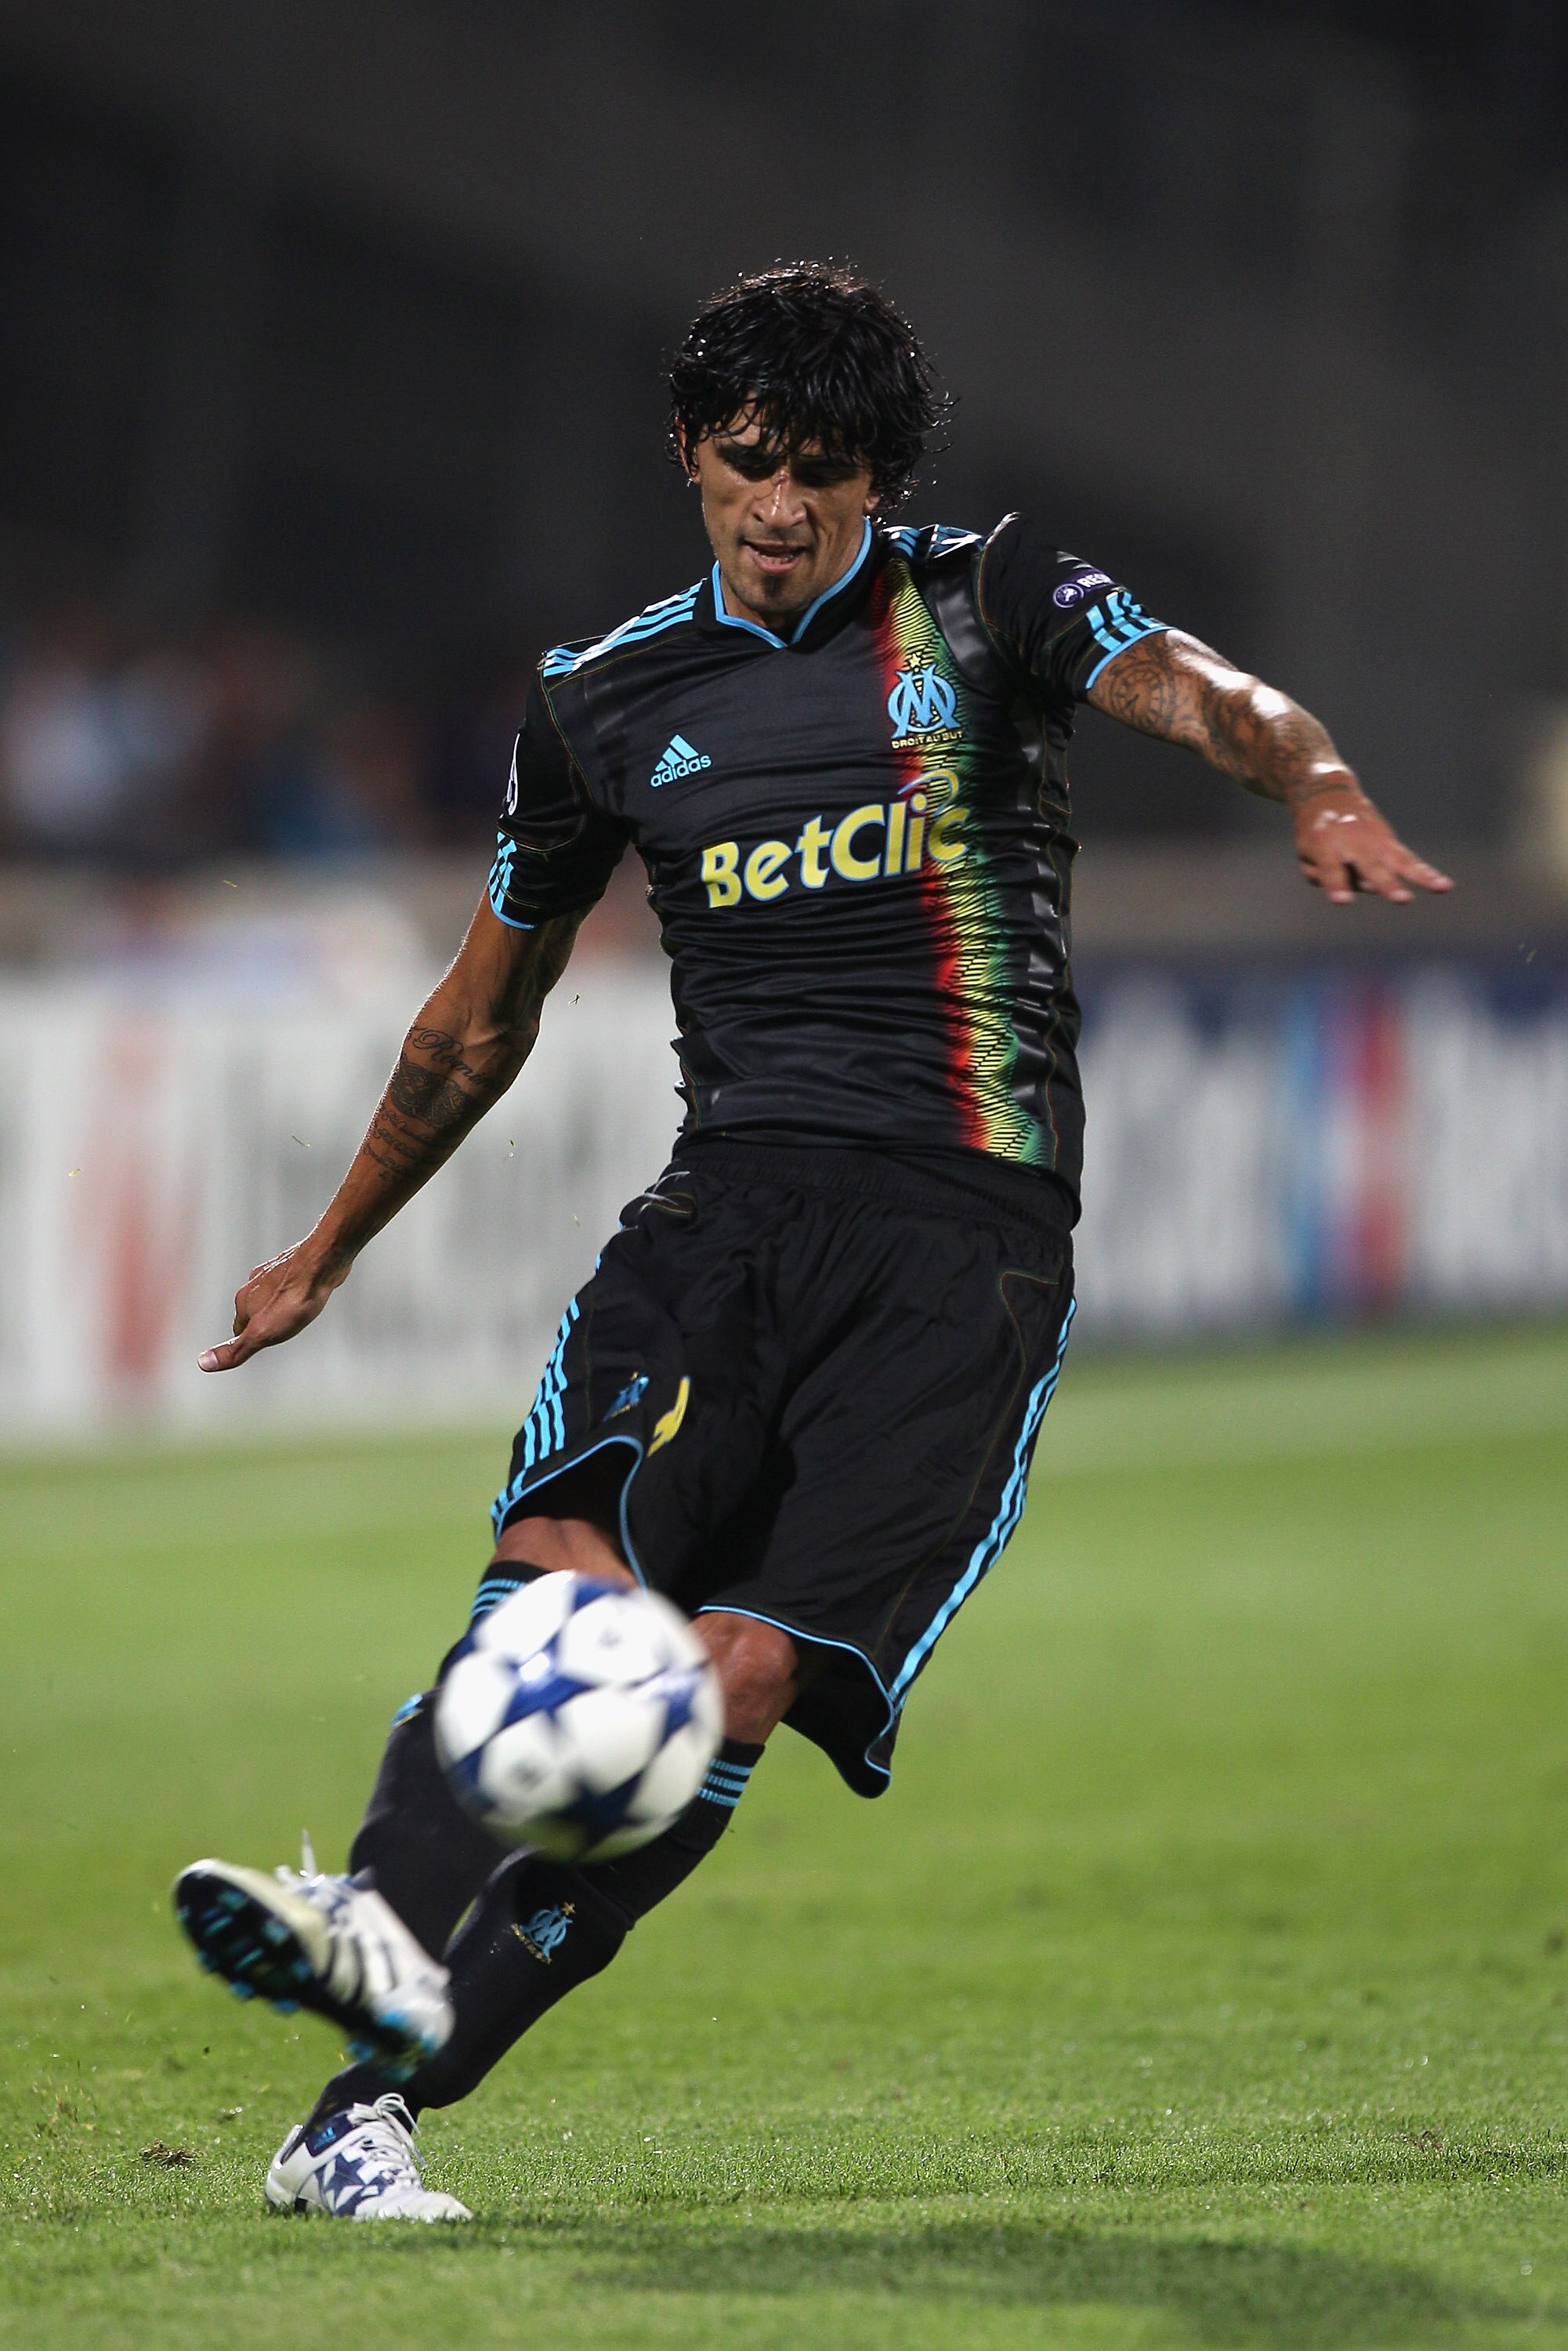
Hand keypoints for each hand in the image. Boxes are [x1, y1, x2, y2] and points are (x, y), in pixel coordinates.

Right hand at [197, 1238, 349, 1372]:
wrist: (321, 1264)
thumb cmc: (294, 1299)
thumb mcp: (263, 1334)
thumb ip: (235, 1350)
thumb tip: (203, 1363)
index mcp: (243, 1302)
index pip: (238, 1329)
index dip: (247, 1341)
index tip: (253, 1347)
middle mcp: (253, 1284)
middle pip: (251, 1310)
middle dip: (260, 1322)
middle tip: (274, 1333)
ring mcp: (272, 1272)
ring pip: (269, 1294)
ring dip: (275, 1305)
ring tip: (288, 1316)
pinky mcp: (292, 1264)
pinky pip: (287, 1282)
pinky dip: (291, 1291)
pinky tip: (302, 1295)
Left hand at [1292, 785, 1452, 905]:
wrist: (1328, 794)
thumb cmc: (1314, 834)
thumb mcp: (1304, 855)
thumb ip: (1325, 876)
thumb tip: (1363, 887)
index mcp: (1323, 842)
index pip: (1330, 869)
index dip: (1336, 884)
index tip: (1343, 900)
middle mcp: (1351, 838)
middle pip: (1371, 865)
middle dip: (1386, 883)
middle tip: (1403, 899)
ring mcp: (1374, 838)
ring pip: (1399, 861)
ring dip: (1419, 876)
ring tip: (1439, 888)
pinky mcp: (1389, 841)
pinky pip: (1408, 860)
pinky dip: (1425, 872)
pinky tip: (1444, 885)